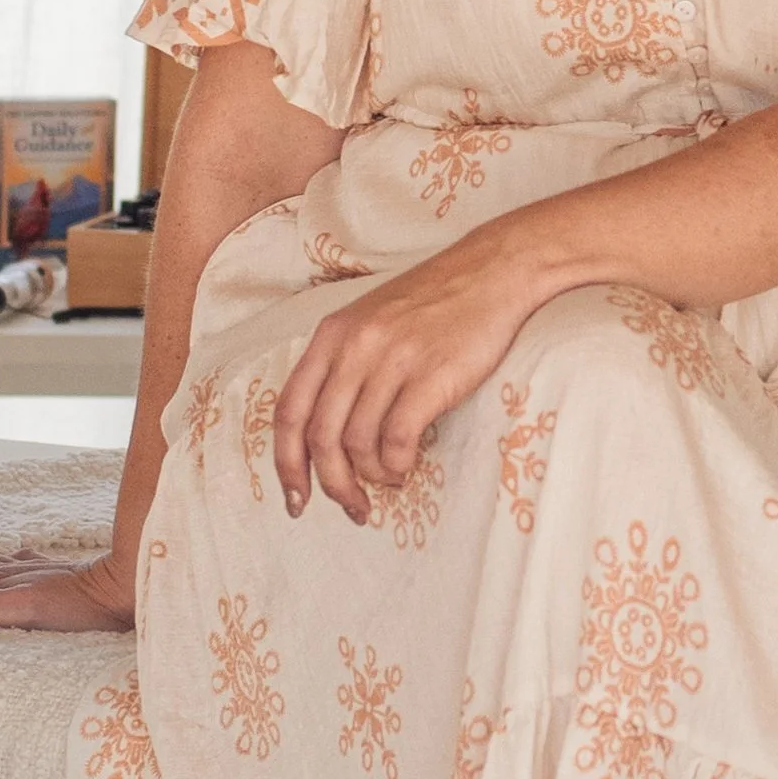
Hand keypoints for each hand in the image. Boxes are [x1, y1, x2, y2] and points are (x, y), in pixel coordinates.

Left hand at [273, 228, 535, 524]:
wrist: (491, 272)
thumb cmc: (432, 302)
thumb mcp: (369, 320)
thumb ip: (341, 365)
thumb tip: (324, 437)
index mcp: (331, 334)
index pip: (288, 410)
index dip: (286, 463)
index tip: (296, 498)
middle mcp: (354, 346)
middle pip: (320, 437)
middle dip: (332, 484)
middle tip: (352, 506)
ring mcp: (392, 360)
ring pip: (358, 444)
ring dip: (372, 476)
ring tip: (390, 476)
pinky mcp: (430, 376)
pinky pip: (398, 439)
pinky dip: (398, 465)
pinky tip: (407, 465)